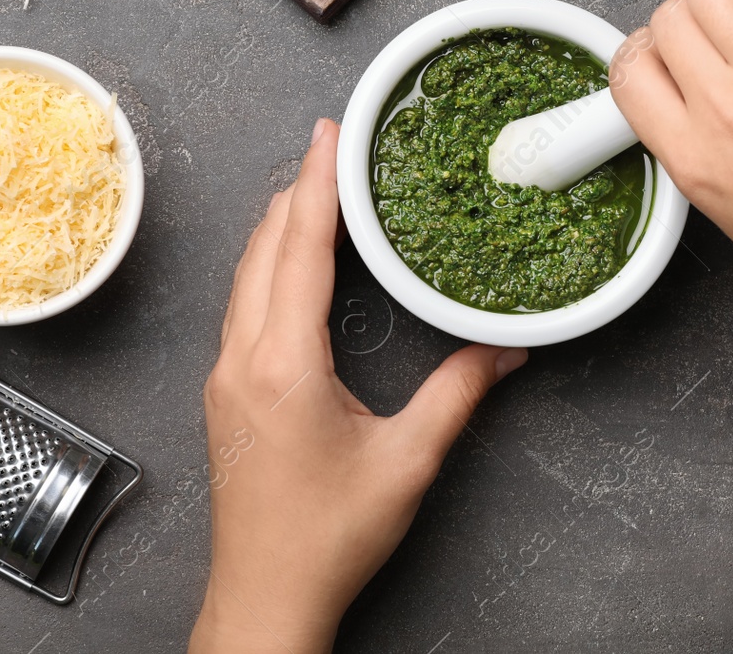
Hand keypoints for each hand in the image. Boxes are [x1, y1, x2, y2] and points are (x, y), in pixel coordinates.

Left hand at [189, 119, 527, 653]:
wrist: (264, 599)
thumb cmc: (327, 539)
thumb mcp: (406, 462)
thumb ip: (458, 395)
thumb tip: (507, 351)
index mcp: (281, 365)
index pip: (298, 249)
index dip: (316, 184)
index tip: (330, 133)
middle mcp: (241, 360)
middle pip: (262, 248)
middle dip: (297, 190)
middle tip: (335, 146)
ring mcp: (225, 377)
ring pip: (246, 275)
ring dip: (281, 226)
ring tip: (318, 189)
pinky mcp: (227, 395)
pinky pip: (243, 306)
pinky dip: (270, 265)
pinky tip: (296, 263)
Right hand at [610, 0, 732, 347]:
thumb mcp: (732, 209)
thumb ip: (701, 148)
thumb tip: (697, 94)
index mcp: (690, 157)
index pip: (627, 71)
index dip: (648, 51)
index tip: (673, 54)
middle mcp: (721, 112)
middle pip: (668, 18)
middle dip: (693, 21)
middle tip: (727, 38)